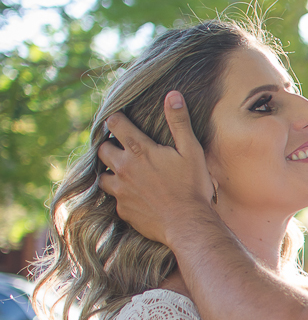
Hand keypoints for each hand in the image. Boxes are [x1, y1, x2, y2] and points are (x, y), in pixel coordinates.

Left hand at [97, 91, 215, 245]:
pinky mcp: (122, 210)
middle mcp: (124, 168)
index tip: (120, 121)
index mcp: (140, 150)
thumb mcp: (191, 150)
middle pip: (102, 149)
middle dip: (110, 146)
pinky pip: (114, 199)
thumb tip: (172, 95)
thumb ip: (179, 122)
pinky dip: (121, 196)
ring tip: (124, 173)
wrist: (188, 224)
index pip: (115, 125)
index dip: (116, 120)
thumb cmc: (192, 186)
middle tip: (122, 148)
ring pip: (102, 176)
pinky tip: (135, 197)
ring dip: (111, 172)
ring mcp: (121, 191)